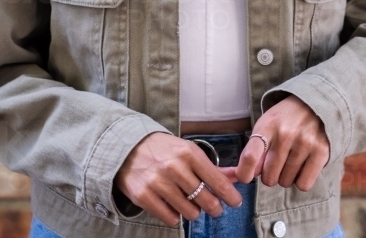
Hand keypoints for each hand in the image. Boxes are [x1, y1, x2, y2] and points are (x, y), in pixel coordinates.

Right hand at [114, 131, 241, 226]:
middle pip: (205, 199)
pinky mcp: (144, 196)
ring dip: (194, 211)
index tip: (236, 201)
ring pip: (190, 212)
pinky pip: (170, 218)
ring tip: (190, 203)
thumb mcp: (189, 151)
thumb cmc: (164, 150)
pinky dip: (175, 216)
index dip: (229, 194)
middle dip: (214, 207)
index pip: (216, 180)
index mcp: (188, 153)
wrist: (128, 147)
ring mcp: (158, 183)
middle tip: (215, 208)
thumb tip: (237, 176)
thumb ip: (213, 167)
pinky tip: (173, 206)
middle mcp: (174, 167)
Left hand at [232, 96, 329, 191]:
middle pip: (269, 177)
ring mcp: (305, 143)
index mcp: (267, 126)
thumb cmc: (284, 119)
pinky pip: (303, 184)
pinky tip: (302, 167)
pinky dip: (301, 181)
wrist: (313, 104)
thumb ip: (255, 150)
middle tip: (276, 163)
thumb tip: (249, 176)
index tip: (245, 178)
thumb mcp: (266, 126)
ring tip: (291, 160)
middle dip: (270, 175)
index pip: (251, 156)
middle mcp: (285, 134)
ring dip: (286, 177)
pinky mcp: (321, 151)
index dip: (244, 173)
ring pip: (286, 182)